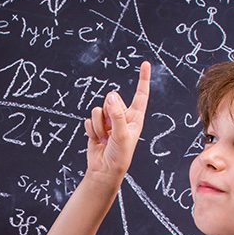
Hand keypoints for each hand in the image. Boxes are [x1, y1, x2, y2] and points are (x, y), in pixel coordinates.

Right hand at [84, 61, 150, 184]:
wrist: (105, 170)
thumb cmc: (119, 155)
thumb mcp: (122, 135)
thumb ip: (117, 115)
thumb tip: (111, 96)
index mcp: (135, 117)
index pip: (140, 94)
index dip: (143, 79)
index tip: (145, 64)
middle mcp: (122, 116)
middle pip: (111, 100)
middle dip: (107, 113)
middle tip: (111, 130)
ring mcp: (108, 121)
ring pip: (97, 109)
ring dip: (98, 125)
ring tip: (104, 138)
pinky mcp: (96, 127)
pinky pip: (88, 120)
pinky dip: (91, 131)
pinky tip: (97, 141)